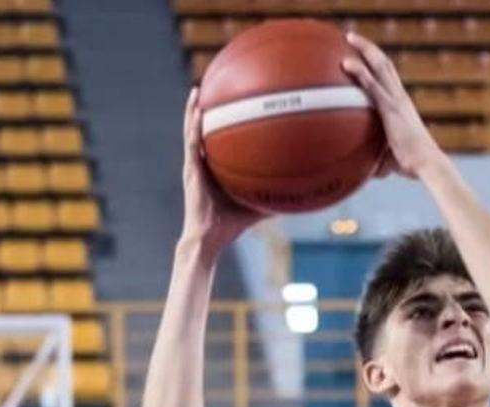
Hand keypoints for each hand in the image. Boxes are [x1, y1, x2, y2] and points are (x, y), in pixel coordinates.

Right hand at [181, 87, 265, 248]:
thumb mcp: (257, 206)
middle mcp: (201, 163)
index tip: (230, 100)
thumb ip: (274, 196)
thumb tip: (299, 193)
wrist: (209, 239)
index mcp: (214, 168)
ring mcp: (193, 166)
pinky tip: (198, 113)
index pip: (217, 139)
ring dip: (192, 111)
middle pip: (202, 129)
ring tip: (197, 90)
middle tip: (212, 84)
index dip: (220, 120)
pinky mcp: (190, 173)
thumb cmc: (230, 226)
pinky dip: (193, 128)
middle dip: (206, 108)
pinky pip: (192, 146)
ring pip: (191, 132)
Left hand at [341, 32, 442, 178]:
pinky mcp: (391, 109)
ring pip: (381, 66)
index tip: (364, 52)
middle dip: (369, 48)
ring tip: (349, 37)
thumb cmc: (411, 165)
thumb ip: (376, 158)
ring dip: (365, 49)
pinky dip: (360, 72)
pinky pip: (373, 86)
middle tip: (352, 37)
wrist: (427, 165)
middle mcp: (400, 97)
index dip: (377, 62)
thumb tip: (363, 171)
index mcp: (402, 104)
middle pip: (385, 64)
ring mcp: (396, 101)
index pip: (390, 76)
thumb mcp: (390, 157)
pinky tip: (346, 63)